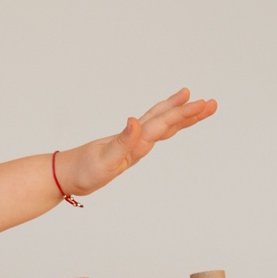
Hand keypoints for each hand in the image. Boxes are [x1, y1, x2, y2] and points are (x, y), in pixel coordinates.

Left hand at [60, 88, 217, 196]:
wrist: (65, 174)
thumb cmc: (83, 169)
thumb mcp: (104, 159)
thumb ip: (122, 141)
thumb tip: (135, 121)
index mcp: (134, 138)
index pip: (163, 122)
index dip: (183, 114)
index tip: (203, 103)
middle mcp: (135, 137)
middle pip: (166, 119)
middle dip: (188, 112)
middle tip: (211, 102)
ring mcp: (133, 142)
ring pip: (161, 124)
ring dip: (179, 115)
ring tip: (196, 105)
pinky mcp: (129, 150)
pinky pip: (153, 135)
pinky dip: (165, 126)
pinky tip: (168, 124)